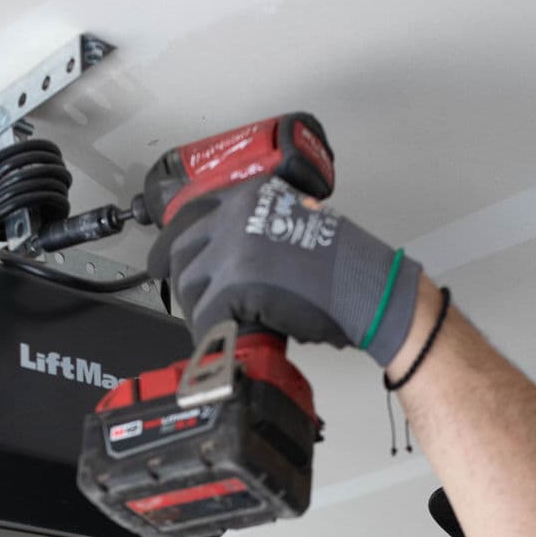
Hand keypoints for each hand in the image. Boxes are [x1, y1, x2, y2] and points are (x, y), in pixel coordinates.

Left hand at [146, 176, 422, 366]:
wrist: (366, 286)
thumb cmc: (346, 265)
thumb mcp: (297, 223)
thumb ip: (262, 231)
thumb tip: (236, 262)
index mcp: (250, 196)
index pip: (194, 216)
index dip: (179, 245)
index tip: (169, 262)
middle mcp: (235, 215)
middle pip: (184, 250)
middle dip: (186, 281)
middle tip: (196, 302)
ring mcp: (231, 249)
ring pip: (190, 284)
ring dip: (198, 308)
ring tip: (213, 324)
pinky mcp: (233, 285)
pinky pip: (206, 315)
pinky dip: (210, 332)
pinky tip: (220, 340)